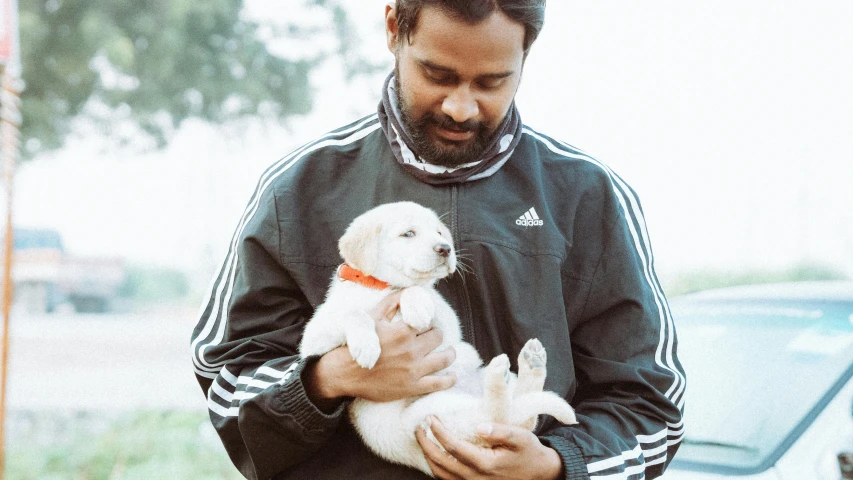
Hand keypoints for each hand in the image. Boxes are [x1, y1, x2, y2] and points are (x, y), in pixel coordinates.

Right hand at [305, 291, 456, 404]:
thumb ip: (391, 302)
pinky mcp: (412, 387)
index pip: (427, 321)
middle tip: (433, 336)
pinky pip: (439, 383)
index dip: (427, 321)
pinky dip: (449, 379)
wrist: (344, 373)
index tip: (425, 324)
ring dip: (450, 354)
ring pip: (444, 359)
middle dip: (436, 335)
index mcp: (403, 332)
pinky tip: (452, 375)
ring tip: (450, 352)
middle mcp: (412, 350)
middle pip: (438, 338)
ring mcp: (414, 370)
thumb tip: (408, 291)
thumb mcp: (372, 318)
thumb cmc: (357, 343)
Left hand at [416, 416, 562, 479]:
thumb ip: (501, 432)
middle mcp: (475, 478)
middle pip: (440, 462)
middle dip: (425, 443)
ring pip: (440, 474)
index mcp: (486, 463)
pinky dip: (435, 467)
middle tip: (419, 427)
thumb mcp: (521, 438)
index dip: (438, 431)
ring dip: (428, 455)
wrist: (539, 474)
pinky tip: (434, 453)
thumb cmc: (529, 453)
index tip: (430, 417)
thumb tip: (479, 426)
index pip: (453, 446)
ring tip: (423, 438)